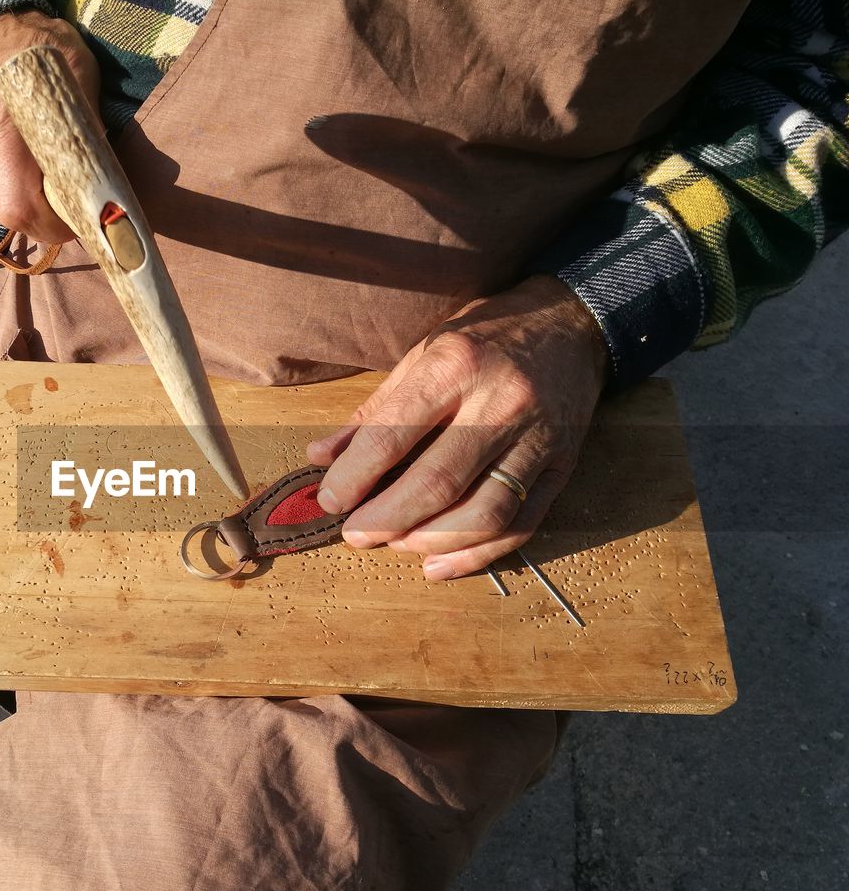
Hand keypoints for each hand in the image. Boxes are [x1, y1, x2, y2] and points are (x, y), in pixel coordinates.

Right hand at [0, 11, 99, 241]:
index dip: (52, 226)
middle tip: (72, 193)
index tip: (77, 219)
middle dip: (49, 215)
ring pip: (4, 212)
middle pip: (15, 215)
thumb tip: (104, 181)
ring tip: (44, 169)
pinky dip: (15, 195)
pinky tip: (23, 169)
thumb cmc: (39, 55)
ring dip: (33, 204)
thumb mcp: (78, 74)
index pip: (19, 207)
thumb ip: (89, 125)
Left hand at [307, 275, 609, 578]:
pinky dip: (475, 556)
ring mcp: (537, 439)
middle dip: (385, 519)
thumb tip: (321, 457)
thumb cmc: (484, 338)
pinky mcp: (561, 469)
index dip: (353, 477)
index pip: (393, 436)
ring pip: (483, 514)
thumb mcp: (423, 354)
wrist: (571, 326)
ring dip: (429, 541)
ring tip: (396, 543)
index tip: (330, 501)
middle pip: (436, 483)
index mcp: (455, 366)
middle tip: (355, 534)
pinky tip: (437, 564)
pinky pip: (520, 527)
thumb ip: (373, 411)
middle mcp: (500, 402)